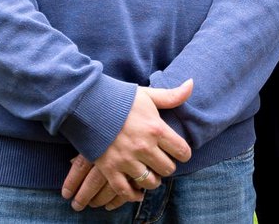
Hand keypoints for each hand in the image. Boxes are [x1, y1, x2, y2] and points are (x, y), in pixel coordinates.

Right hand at [61, 79, 193, 210]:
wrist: (88, 103)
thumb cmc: (120, 98)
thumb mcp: (148, 95)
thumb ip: (171, 95)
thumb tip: (191, 83)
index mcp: (156, 129)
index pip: (182, 151)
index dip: (183, 153)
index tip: (178, 152)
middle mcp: (144, 147)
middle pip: (167, 169)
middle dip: (167, 166)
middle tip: (161, 162)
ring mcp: (126, 160)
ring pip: (150, 182)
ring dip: (152, 180)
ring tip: (150, 174)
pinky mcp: (109, 169)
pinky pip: (125, 191)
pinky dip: (133, 195)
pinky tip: (137, 192)